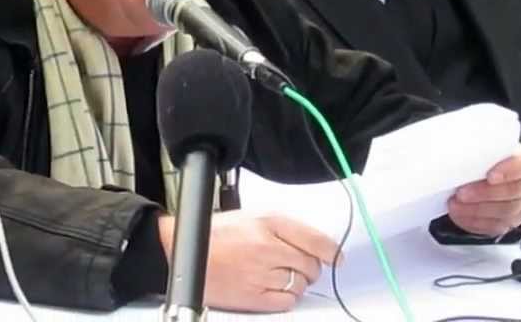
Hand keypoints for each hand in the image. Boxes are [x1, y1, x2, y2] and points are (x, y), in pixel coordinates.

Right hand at [160, 211, 338, 311]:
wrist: (184, 253)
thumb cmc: (216, 234)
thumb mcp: (252, 217)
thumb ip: (284, 229)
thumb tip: (316, 246)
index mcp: (269, 222)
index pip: (315, 239)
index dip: (331, 251)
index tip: (336, 258)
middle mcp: (268, 247)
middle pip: (311, 265)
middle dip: (309, 268)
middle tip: (296, 266)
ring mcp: (261, 273)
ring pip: (300, 285)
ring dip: (296, 283)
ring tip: (277, 276)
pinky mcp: (253, 297)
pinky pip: (287, 302)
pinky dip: (285, 298)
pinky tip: (272, 288)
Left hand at [447, 146, 520, 235]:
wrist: (481, 175)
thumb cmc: (481, 159)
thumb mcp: (478, 147)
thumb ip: (471, 146)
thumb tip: (449, 145)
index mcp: (520, 160)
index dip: (507, 171)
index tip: (490, 176)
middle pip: (512, 191)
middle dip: (483, 194)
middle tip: (461, 193)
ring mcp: (519, 204)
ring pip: (504, 211)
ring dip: (476, 210)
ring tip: (455, 205)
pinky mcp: (508, 221)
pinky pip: (495, 226)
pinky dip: (474, 221)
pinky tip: (460, 215)